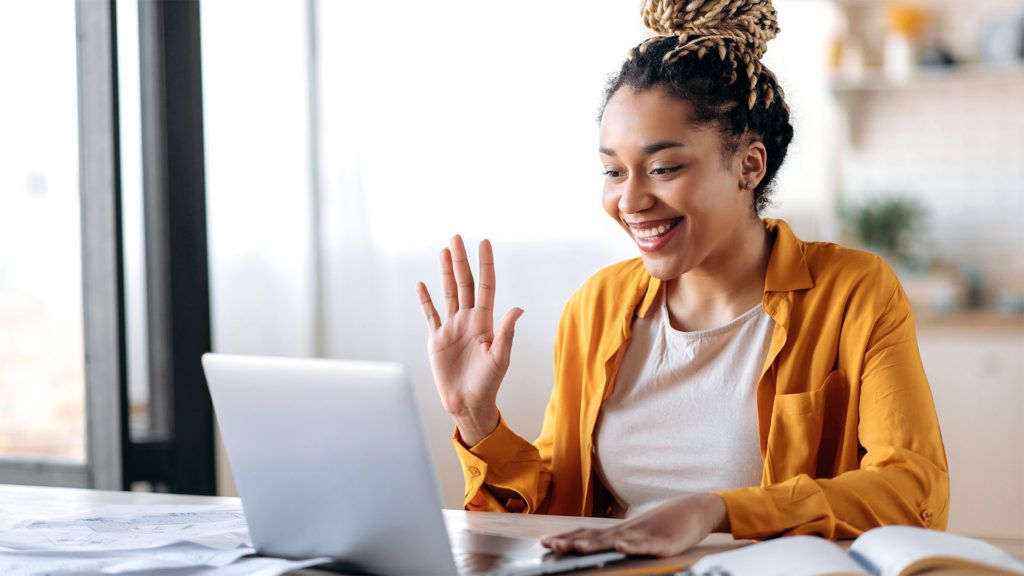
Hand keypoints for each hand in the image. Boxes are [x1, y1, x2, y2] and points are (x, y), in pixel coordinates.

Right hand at [416, 235, 523, 445]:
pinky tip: (422, 284)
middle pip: (464, 284)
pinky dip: (425, 299)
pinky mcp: (437, 339)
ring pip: (448, 293)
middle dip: (461, 260)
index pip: (485, 286)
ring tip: (444, 251)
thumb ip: (506, 333)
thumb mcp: (500, 358)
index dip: (485, 265)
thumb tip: (518, 308)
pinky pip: (430, 314)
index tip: (484, 242)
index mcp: (485, 322)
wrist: (468, 403)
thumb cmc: (488, 384)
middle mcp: (468, 320)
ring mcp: (452, 328)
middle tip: (457, 237)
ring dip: (446, 272)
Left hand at [540, 493, 728, 556]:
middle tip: (550, 546)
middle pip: (594, 537)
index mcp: (618, 531)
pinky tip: (622, 547)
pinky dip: (633, 546)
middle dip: (571, 542)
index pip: (586, 534)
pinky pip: (647, 545)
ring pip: (616, 540)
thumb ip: (616, 541)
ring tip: (578, 547)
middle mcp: (626, 531)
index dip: (566, 538)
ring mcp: (644, 535)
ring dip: (596, 543)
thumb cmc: (662, 524)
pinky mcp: (663, 541)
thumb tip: (592, 547)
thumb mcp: (635, 534)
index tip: (544, 543)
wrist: (694, 510)